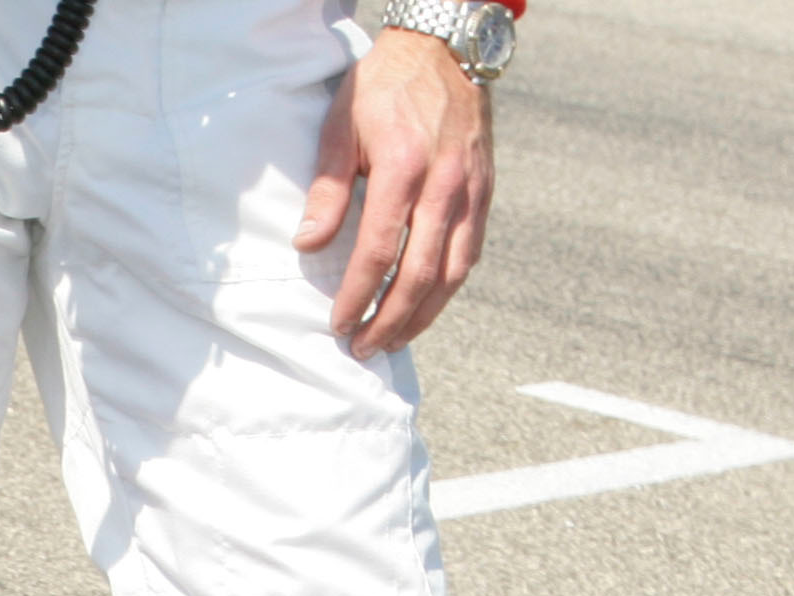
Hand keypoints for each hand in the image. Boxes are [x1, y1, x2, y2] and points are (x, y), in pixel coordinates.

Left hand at [298, 32, 493, 357]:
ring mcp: (471, 191)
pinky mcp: (485, 193)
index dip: (359, 294)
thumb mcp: (341, 126)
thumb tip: (308, 246)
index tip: (338, 323)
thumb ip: (327, 189)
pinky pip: (469, 254)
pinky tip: (424, 308)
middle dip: (390, 320)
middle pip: (420, 275)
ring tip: (393, 340)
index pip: (380, 251)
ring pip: (452, 273)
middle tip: (364, 348)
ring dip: (422, 316)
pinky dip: (447, 288)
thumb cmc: (384, 87)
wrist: (444, 49)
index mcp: (405, 167)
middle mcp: (445, 185)